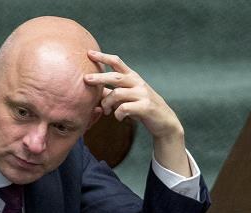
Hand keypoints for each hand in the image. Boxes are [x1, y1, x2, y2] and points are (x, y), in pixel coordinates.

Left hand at [84, 51, 190, 175]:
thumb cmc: (141, 107)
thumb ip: (111, 92)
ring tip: (105, 111)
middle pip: (115, 77)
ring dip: (107, 103)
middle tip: (85, 79)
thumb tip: (92, 90)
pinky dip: (117, 114)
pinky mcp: (145, 107)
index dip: (103, 57)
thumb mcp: (127, 97)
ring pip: (117, 94)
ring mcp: (142, 94)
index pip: (117, 62)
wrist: (164, 121)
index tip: (89, 53)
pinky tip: (118, 117)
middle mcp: (138, 82)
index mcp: (132, 77)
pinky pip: (124, 108)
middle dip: (99, 77)